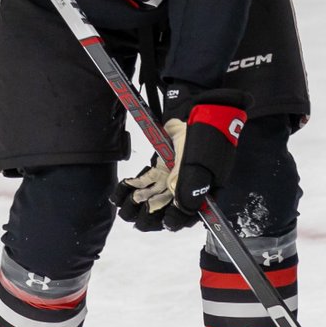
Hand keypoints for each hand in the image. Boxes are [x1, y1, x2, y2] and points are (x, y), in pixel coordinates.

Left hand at [113, 90, 249, 231]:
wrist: (194, 105)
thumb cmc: (204, 132)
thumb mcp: (200, 160)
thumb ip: (191, 187)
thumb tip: (181, 212)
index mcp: (204, 189)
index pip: (189, 216)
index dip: (175, 221)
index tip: (163, 220)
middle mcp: (187, 188)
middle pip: (166, 212)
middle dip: (150, 215)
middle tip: (140, 210)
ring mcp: (171, 178)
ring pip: (151, 201)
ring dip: (136, 205)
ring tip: (126, 203)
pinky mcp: (158, 168)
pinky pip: (143, 184)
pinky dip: (129, 189)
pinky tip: (121, 190)